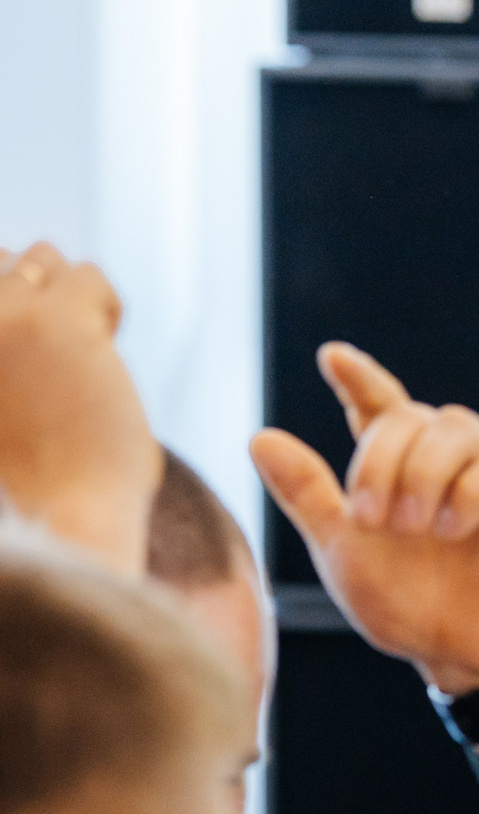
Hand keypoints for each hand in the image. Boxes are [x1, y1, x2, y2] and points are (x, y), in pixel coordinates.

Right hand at [0, 243, 158, 573]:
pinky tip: (101, 358)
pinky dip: (105, 309)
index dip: (9, 306)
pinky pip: (88, 276)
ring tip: (76, 361)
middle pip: (1, 259)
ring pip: (42, 258)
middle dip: (36, 297)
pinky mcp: (55, 322)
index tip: (29, 356)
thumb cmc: (21, 483)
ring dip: (70, 299)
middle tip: (56, 362)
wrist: (54, 526)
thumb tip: (18, 270)